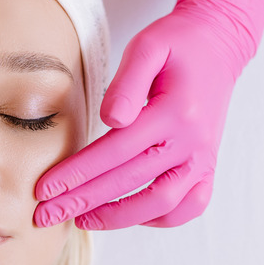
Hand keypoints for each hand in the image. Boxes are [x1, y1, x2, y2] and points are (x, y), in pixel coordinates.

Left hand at [34, 0, 263, 229]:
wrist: (219, 44)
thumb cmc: (176, 44)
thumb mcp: (148, 46)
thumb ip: (126, 82)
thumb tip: (109, 119)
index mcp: (175, 112)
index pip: (115, 151)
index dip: (77, 173)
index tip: (44, 189)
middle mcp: (193, 142)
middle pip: (130, 182)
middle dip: (83, 201)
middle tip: (45, 214)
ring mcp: (204, 158)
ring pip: (161, 204)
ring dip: (117, 217)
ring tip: (80, 220)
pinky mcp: (208, 166)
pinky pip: (189, 206)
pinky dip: (158, 218)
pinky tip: (128, 215)